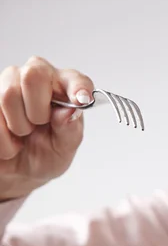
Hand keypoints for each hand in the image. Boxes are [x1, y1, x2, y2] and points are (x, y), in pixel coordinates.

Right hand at [0, 56, 93, 199]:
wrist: (19, 170)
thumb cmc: (47, 152)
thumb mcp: (64, 146)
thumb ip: (70, 129)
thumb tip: (69, 111)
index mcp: (64, 87)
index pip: (75, 78)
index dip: (78, 86)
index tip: (81, 99)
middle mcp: (36, 78)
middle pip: (33, 75)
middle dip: (37, 110)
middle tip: (38, 125)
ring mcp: (8, 84)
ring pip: (9, 95)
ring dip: (18, 126)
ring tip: (22, 134)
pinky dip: (3, 139)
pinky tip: (8, 140)